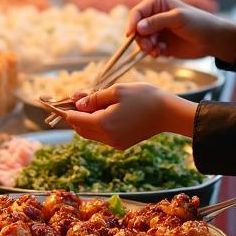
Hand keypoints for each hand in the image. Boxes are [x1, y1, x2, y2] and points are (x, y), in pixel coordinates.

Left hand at [61, 82, 180, 148]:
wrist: (169, 113)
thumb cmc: (143, 97)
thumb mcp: (116, 90)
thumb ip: (94, 98)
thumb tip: (77, 103)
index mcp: (103, 124)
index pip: (74, 120)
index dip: (67, 109)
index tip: (66, 98)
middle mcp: (107, 138)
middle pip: (80, 129)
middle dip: (77, 115)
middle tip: (81, 97)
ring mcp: (115, 143)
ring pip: (91, 134)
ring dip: (87, 120)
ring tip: (95, 102)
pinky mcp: (122, 144)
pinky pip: (102, 136)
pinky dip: (99, 125)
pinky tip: (107, 111)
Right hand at [127, 0, 235, 62]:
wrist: (213, 39)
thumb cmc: (199, 23)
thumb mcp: (179, 18)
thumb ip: (158, 21)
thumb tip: (138, 27)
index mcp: (156, 3)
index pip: (137, 12)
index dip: (132, 23)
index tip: (131, 35)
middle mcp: (153, 16)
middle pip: (136, 28)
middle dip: (141, 38)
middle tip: (150, 46)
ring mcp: (156, 30)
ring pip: (140, 40)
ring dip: (146, 47)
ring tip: (158, 51)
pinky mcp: (159, 43)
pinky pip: (148, 49)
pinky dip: (153, 52)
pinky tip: (163, 52)